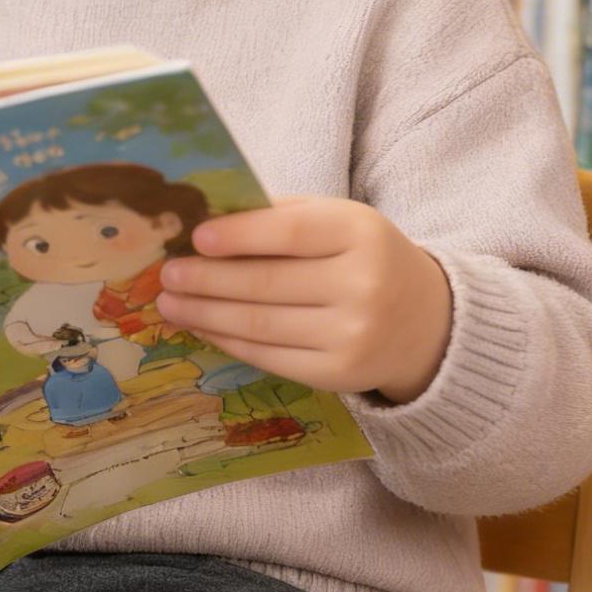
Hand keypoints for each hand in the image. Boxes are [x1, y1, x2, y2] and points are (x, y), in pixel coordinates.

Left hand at [154, 197, 452, 401]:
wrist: (425, 322)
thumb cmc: (365, 259)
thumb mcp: (340, 223)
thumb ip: (282, 217)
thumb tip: (206, 220)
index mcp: (361, 234)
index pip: (291, 233)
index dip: (239, 236)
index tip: (196, 239)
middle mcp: (362, 286)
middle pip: (267, 284)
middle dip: (207, 280)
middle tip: (167, 274)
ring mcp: (351, 335)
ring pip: (261, 325)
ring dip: (206, 314)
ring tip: (170, 302)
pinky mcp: (338, 374)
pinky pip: (269, 356)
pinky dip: (228, 341)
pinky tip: (202, 326)